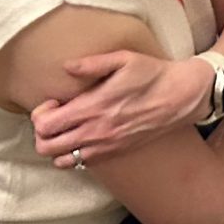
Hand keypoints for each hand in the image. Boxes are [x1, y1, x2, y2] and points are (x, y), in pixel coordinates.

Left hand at [33, 50, 212, 166]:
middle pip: (47, 147)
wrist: (182, 97)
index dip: (40, 114)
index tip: (53, 102)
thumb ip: (92, 64)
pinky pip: (83, 164)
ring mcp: (106, 146)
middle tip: (54, 118)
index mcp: (94, 107)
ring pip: (62, 161)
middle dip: (42, 133)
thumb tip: (67, 66)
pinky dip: (74, 155)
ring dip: (57, 147)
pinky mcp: (116, 153)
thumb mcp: (124, 59)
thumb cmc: (153, 75)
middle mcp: (97, 132)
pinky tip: (84, 137)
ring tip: (67, 130)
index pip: (46, 125)